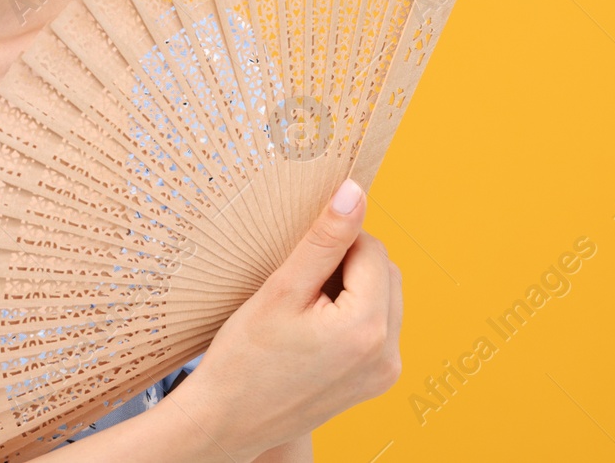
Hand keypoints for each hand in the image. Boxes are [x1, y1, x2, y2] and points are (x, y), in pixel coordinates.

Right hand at [171, 178, 402, 458]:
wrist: (227, 422)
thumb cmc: (243, 359)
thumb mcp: (282, 289)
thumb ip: (324, 239)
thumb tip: (355, 192)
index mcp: (367, 328)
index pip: (370, 249)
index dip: (335, 242)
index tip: (299, 260)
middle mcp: (387, 354)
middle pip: (384, 272)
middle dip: (347, 264)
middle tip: (300, 283)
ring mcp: (384, 372)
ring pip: (384, 298)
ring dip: (351, 288)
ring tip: (304, 307)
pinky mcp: (376, 382)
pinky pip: (378, 327)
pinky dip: (352, 314)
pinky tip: (313, 327)